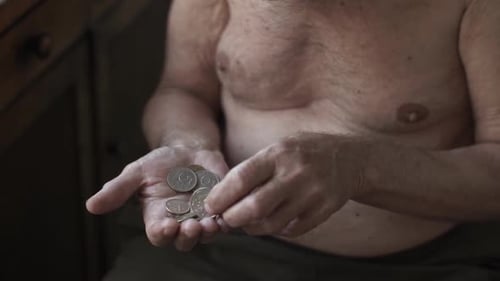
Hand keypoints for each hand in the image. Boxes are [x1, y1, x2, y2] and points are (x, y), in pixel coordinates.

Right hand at [86, 146, 228, 250]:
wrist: (189, 149)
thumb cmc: (160, 162)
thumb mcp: (137, 172)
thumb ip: (118, 190)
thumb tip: (90, 206)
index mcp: (158, 217)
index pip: (158, 234)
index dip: (162, 234)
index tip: (166, 226)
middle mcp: (180, 222)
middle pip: (183, 241)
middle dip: (187, 237)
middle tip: (192, 227)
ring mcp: (201, 216)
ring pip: (205, 234)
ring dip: (208, 232)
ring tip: (210, 223)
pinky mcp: (221, 208)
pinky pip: (226, 220)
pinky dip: (227, 220)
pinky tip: (228, 215)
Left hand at [205, 132, 361, 236]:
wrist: (350, 158)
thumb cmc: (305, 151)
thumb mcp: (280, 146)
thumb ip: (255, 167)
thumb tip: (224, 193)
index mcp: (279, 153)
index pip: (242, 177)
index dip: (221, 196)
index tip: (209, 205)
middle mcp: (295, 173)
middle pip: (255, 206)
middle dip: (232, 218)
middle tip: (225, 219)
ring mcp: (312, 193)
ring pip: (272, 223)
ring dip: (252, 228)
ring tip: (245, 223)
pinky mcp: (324, 210)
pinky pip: (292, 230)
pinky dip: (275, 231)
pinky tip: (270, 223)